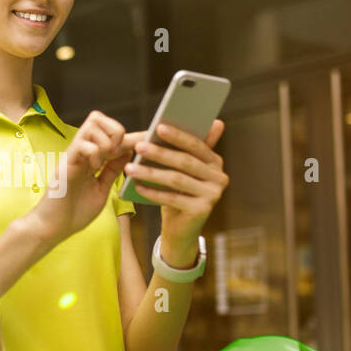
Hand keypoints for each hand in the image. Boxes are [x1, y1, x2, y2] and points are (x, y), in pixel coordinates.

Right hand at [24, 111, 145, 245]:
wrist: (54, 227)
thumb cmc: (75, 211)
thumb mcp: (102, 188)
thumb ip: (113, 170)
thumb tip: (128, 152)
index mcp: (92, 158)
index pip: (112, 135)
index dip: (132, 136)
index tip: (149, 138)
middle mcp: (82, 152)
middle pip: (98, 118)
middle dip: (115, 131)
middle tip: (117, 153)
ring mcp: (73, 156)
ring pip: (91, 125)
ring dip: (105, 141)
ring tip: (105, 160)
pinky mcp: (66, 165)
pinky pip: (82, 144)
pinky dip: (93, 152)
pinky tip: (94, 168)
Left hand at [123, 119, 228, 263]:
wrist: (181, 229)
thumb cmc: (179, 192)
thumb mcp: (185, 169)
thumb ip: (192, 147)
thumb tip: (214, 120)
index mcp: (216, 162)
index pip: (197, 145)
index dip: (178, 136)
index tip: (157, 127)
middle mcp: (219, 178)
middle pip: (185, 162)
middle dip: (160, 153)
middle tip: (138, 146)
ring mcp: (213, 195)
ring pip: (176, 180)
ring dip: (151, 172)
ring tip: (130, 167)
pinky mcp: (202, 210)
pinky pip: (172, 198)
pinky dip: (153, 192)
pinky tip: (137, 186)